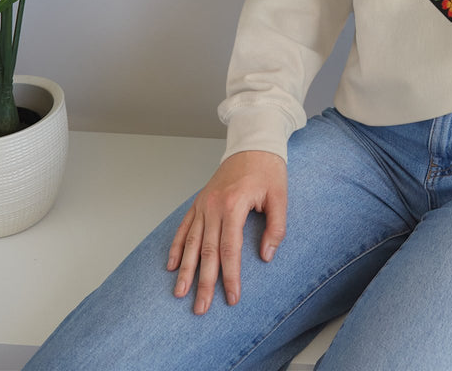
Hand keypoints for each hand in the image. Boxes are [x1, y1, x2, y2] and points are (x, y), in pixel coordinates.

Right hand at [167, 149, 286, 313]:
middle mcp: (214, 206)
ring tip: (180, 293)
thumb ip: (276, 227)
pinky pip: (184, 227)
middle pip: (206, 251)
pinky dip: (176, 246)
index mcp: (234, 205)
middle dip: (203, 282)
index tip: (232, 297)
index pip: (230, 249)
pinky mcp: (199, 201)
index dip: (230, 276)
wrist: (253, 143)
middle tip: (201, 308)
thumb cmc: (268, 169)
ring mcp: (204, 204)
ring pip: (191, 242)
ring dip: (185, 269)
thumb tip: (266, 256)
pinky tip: (171, 265)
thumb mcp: (280, 196)